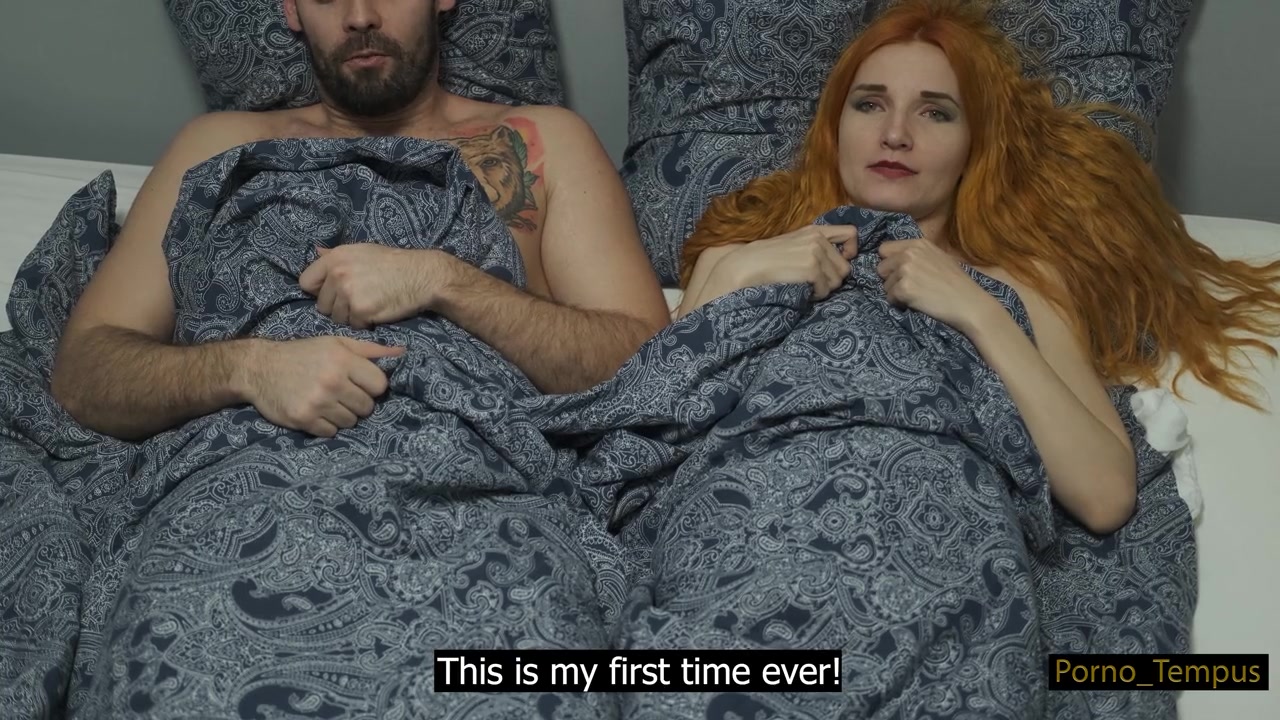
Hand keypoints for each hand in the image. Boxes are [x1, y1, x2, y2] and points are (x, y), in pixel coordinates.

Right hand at [241, 336, 404, 436]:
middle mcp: (332, 382)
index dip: (372, 386)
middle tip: (341, 394)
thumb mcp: (336, 343)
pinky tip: (315, 412)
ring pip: (351, 422)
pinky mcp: (304, 420)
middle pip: (367, 407)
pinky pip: (331, 433)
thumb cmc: (303, 353)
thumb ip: (370, 350)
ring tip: (327, 402)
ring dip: (342, 415)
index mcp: (343, 360)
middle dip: (358, 402)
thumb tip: (402, 353)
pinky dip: (326, 426)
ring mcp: (318, 403)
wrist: (259, 367)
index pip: (380, 385)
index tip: (359, 383)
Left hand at [300, 244, 438, 328]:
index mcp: (335, 257)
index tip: (333, 293)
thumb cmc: (394, 263)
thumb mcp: (362, 251)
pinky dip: (365, 323)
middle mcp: (338, 273)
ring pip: (337, 317)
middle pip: (322, 304)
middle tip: (358, 301)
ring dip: (351, 316)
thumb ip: (336, 256)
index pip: (306, 282)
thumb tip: (316, 251)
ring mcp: (349, 293)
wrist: (422, 275)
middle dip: (337, 307)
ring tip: (369, 305)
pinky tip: (377, 311)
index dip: (319, 291)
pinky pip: (354, 325)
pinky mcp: (361, 310)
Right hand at [717, 225, 858, 300]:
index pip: (851, 233)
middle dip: (831, 279)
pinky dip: (814, 295)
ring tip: (803, 285)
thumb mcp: (794, 244)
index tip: (841, 261)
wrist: (746, 266)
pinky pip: (825, 290)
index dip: (851, 251)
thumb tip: (843, 261)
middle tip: (812, 282)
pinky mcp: (811, 269)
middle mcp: (818, 238)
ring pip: (837, 281)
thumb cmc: (767, 260)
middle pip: (845, 267)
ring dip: (823, 289)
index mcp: (815, 230)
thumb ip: (816, 247)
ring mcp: (815, 253)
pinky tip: (799, 290)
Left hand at [877, 239, 1002, 333]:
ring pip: (884, 284)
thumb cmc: (957, 283)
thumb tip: (894, 259)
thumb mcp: (938, 257)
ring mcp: (905, 270)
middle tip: (909, 286)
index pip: (884, 249)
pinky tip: (916, 302)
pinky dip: (899, 303)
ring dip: (895, 292)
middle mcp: (909, 253)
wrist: (968, 303)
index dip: (889, 262)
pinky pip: (889, 297)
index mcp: (917, 243)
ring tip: (916, 295)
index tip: (898, 272)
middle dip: (890, 278)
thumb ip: (916, 255)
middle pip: (880, 267)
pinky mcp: (904, 288)